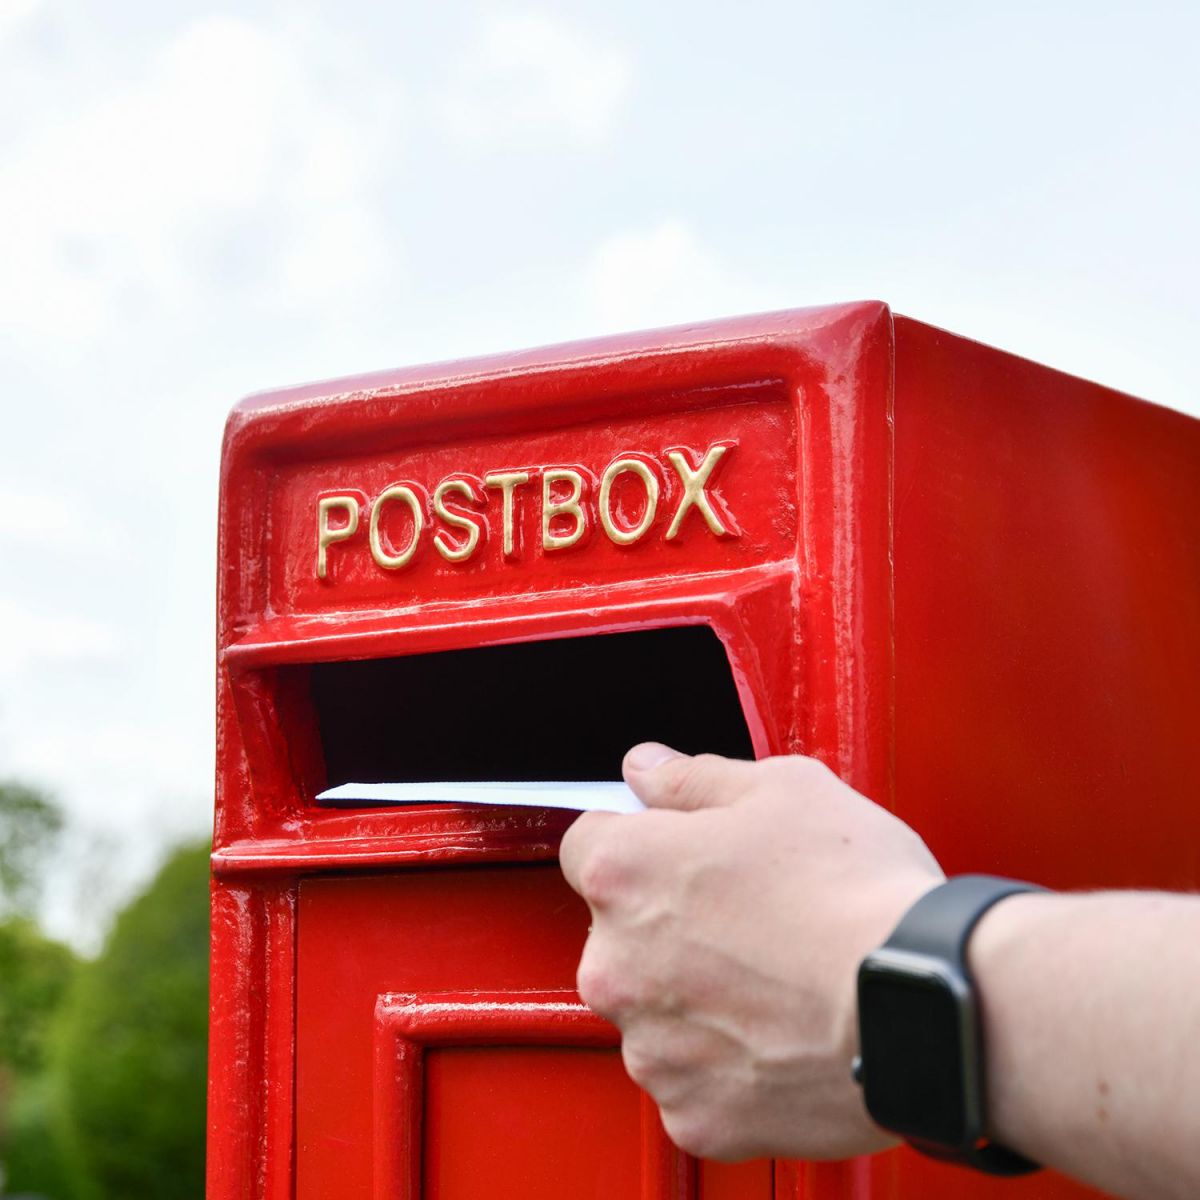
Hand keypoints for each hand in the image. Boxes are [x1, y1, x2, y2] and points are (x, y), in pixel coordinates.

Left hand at [559, 744, 943, 1160]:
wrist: (927, 1008)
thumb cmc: (858, 894)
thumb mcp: (783, 790)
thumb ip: (692, 779)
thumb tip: (645, 768)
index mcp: (626, 873)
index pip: (588, 846)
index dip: (637, 842)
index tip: (678, 852)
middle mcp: (615, 963)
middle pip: (616, 933)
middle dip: (666, 923)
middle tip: (749, 918)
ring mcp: (650, 1046)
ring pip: (652, 1009)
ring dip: (692, 996)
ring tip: (776, 979)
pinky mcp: (692, 1113)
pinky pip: (691, 1077)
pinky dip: (725, 1062)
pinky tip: (780, 1033)